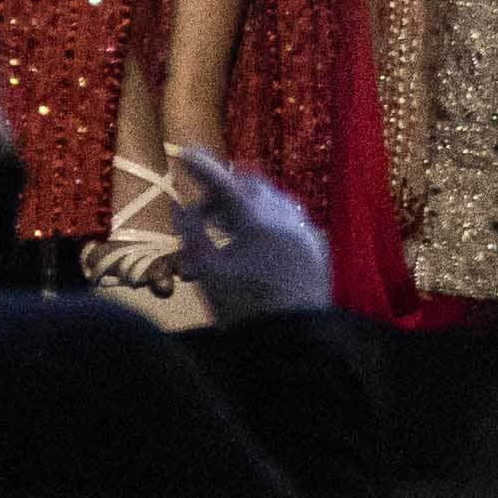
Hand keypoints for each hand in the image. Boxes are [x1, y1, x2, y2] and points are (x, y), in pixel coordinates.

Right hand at [164, 149, 329, 327]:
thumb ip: (193, 235)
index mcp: (258, 223)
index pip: (225, 183)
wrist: (292, 344)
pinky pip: (292, 219)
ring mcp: (307, 231)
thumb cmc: (243, 312)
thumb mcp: (209, 275)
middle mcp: (287, 219)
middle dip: (225, 190)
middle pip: (252, 186)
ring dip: (248, 204)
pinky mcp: (318, 247)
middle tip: (204, 210)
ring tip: (226, 225)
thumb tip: (179, 205)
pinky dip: (270, 219)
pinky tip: (256, 238)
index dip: (203, 167)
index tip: (184, 153)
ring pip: (275, 199)